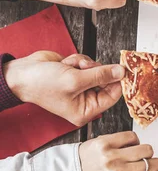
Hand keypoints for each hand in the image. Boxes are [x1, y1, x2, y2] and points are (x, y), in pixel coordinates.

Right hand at [3, 51, 124, 125]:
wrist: (22, 72)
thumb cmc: (42, 83)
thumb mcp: (75, 80)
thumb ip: (101, 75)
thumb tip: (121, 72)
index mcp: (85, 110)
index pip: (113, 96)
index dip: (118, 82)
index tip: (123, 69)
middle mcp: (85, 100)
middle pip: (107, 81)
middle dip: (96, 70)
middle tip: (85, 68)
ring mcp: (81, 86)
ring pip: (97, 69)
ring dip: (85, 64)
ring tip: (70, 68)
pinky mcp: (77, 73)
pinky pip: (88, 63)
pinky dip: (78, 60)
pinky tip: (66, 64)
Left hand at [79, 131, 157, 170]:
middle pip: (155, 163)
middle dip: (153, 162)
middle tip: (140, 164)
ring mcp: (112, 158)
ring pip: (147, 148)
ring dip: (142, 151)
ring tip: (128, 156)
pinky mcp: (106, 142)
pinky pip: (133, 137)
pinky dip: (131, 141)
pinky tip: (121, 147)